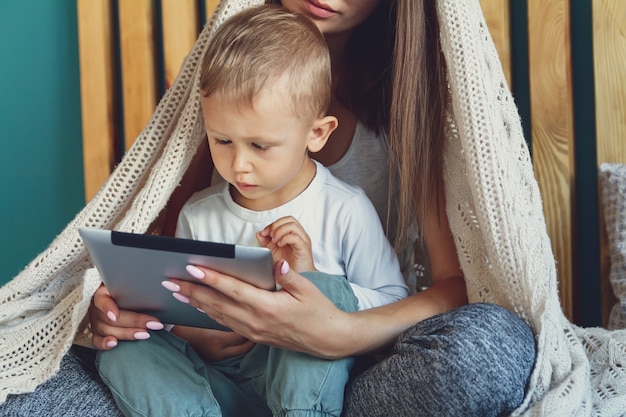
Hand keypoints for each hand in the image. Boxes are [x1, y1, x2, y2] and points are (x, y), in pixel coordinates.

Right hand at [89, 284, 163, 349]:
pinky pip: (97, 341)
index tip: (115, 316)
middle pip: (110, 318)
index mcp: (103, 292)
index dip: (107, 308)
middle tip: (152, 324)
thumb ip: (139, 285)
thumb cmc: (132, 290)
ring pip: (107, 330)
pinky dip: (105, 344)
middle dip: (133, 321)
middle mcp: (97, 308)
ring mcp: (96, 322)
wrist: (128, 300)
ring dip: (127, 333)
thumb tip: (163, 285)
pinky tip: (115, 344)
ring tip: (145, 334)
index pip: (102, 300)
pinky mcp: (98, 334)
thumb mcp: (134, 285)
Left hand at [167, 261, 350, 358]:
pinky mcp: (253, 335)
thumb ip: (289, 276)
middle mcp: (256, 321)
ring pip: (218, 315)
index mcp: (268, 306)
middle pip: (218, 304)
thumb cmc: (318, 310)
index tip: (192, 269)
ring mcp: (253, 330)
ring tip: (176, 291)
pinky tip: (198, 305)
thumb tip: (276, 264)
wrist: (325, 339)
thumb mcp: (308, 289)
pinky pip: (226, 323)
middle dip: (192, 291)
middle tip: (169, 280)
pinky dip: (209, 313)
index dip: (212, 279)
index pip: (233, 290)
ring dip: (195, 302)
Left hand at [256, 216, 315, 271]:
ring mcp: (303, 241)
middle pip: (289, 219)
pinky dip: (285, 238)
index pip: (284, 220)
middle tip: (269, 236)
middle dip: (276, 225)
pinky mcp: (304, 249)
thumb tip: (259, 233)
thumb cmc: (288, 267)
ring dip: (280, 231)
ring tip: (274, 241)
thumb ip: (266, 242)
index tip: (264, 233)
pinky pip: (295, 237)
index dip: (272, 224)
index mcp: (294, 234)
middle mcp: (300, 235)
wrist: (297, 281)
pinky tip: (280, 245)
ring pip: (292, 225)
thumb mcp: (273, 252)